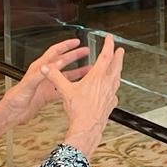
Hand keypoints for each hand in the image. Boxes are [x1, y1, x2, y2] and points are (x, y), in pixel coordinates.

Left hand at [0, 39, 90, 125]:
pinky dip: (71, 86)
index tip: (76, 42)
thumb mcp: (28, 84)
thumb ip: (41, 74)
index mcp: (38, 68)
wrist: (11, 114)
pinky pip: (63, 88)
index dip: (65, 46)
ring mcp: (46, 84)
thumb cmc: (15, 99)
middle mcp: (43, 74)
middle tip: (86, 51)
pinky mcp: (47, 94)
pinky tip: (78, 86)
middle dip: (75, 55)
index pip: (54, 52)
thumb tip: (55, 64)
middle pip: (62, 61)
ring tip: (88, 68)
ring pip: (65, 75)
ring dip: (76, 71)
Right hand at [41, 33, 124, 157]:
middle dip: (118, 56)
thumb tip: (46, 69)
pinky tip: (111, 90)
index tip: (109, 38)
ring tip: (117, 67)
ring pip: (117, 78)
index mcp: (97, 77)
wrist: (87, 128)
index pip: (105, 56)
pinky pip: (114, 92)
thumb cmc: (79, 110)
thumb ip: (55, 77)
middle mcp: (107, 83)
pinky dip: (114, 87)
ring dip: (118, 70)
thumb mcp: (64, 91)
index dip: (108, 45)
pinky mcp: (111, 103)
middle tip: (120, 50)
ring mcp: (111, 93)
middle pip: (116, 65)